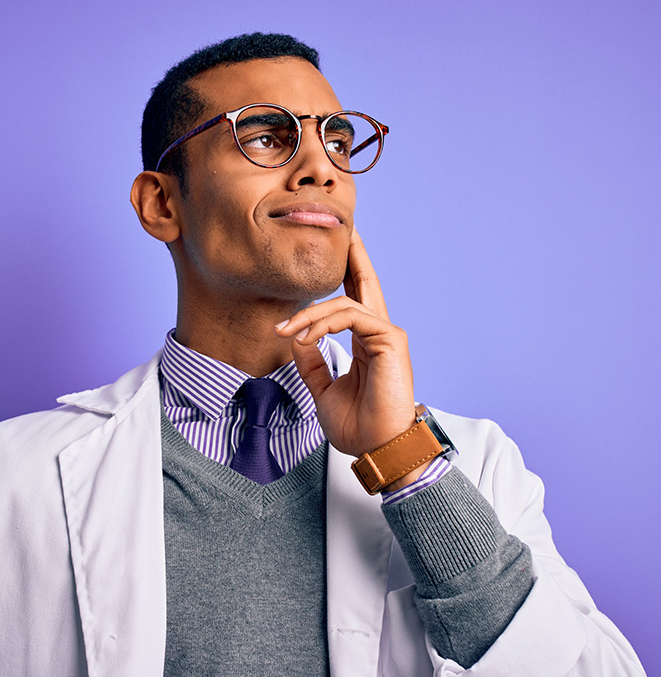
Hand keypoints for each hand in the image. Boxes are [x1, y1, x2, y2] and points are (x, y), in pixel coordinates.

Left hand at [275, 228, 418, 474]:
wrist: (376, 449)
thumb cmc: (357, 425)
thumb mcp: (323, 390)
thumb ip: (312, 363)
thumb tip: (296, 338)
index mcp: (366, 343)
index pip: (354, 300)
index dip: (345, 275)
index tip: (330, 256)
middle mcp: (379, 333)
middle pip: (364, 283)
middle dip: (352, 255)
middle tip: (343, 228)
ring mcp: (387, 335)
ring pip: (345, 303)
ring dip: (309, 314)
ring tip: (285, 331)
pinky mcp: (390, 340)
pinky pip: (351, 316)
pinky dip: (322, 323)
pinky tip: (304, 336)